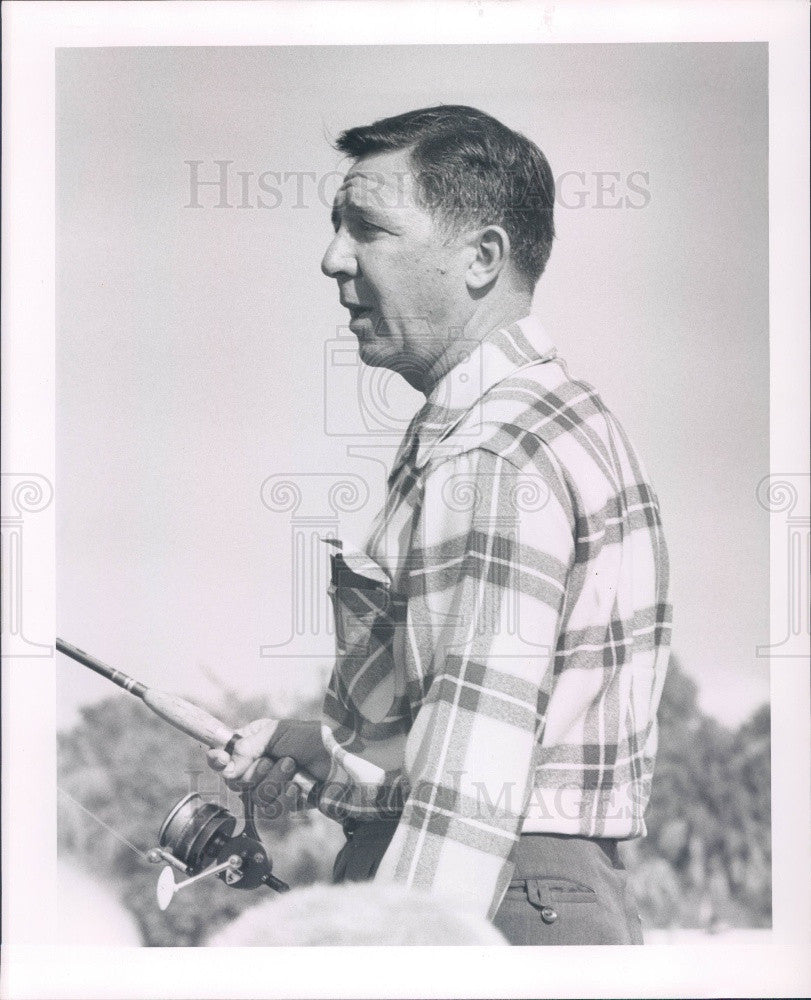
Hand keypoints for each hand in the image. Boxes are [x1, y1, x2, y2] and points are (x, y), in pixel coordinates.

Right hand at [206, 717, 331, 793]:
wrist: (341, 757)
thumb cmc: (311, 738)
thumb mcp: (275, 733)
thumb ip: (246, 749)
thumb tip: (225, 770)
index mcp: (254, 743)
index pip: (225, 756)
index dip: (219, 760)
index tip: (219, 759)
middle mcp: (261, 765)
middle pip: (238, 782)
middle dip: (258, 772)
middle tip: (277, 759)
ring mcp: (274, 785)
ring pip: (256, 798)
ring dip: (276, 783)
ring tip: (294, 768)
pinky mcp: (288, 802)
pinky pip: (273, 810)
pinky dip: (286, 798)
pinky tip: (299, 786)